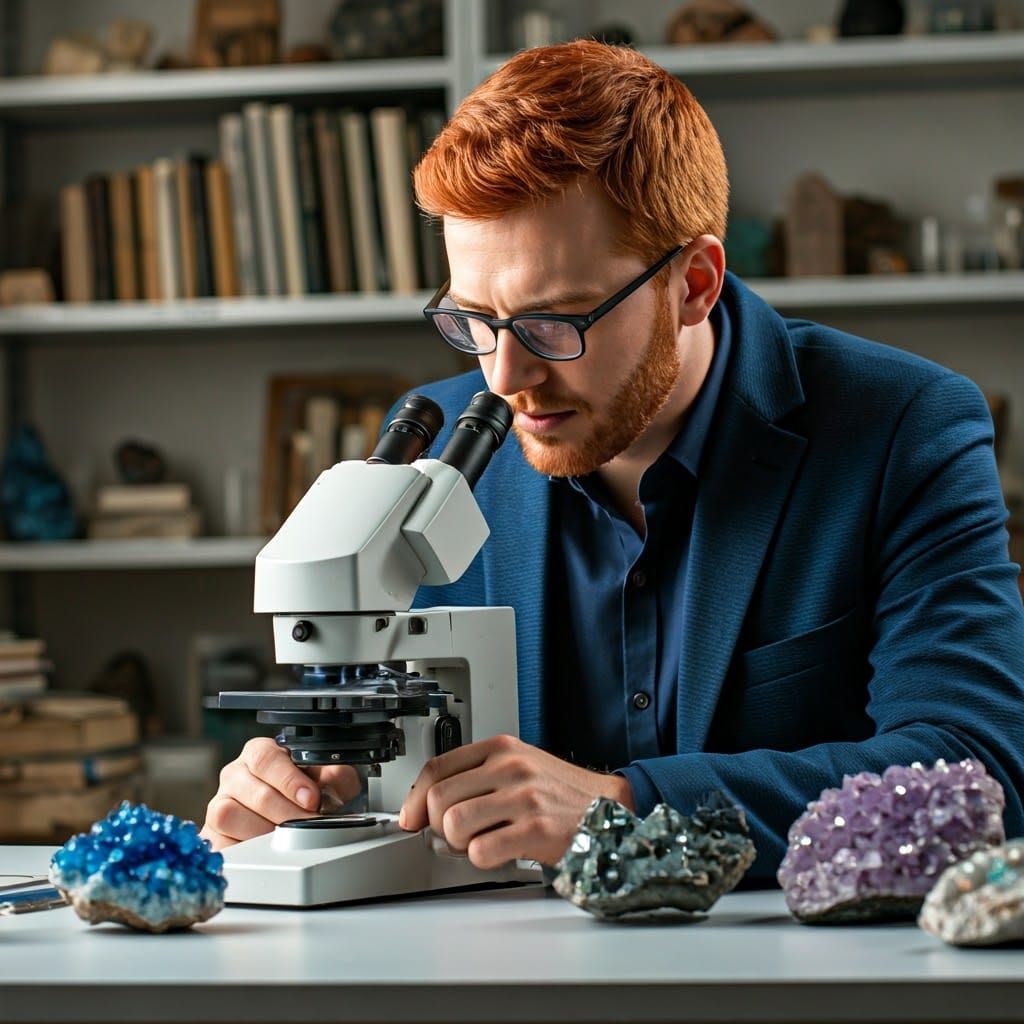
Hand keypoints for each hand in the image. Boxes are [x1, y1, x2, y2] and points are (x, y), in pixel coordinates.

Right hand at [200, 737, 360, 850]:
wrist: (290, 819)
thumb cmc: (305, 793)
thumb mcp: (328, 779)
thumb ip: (335, 775)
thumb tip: (333, 781)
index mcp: (259, 754)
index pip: (265, 758)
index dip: (289, 780)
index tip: (311, 798)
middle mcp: (235, 775)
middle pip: (253, 791)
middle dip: (287, 812)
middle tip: (309, 824)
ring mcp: (219, 804)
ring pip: (230, 815)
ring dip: (264, 831)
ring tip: (288, 838)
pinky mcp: (213, 835)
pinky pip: (220, 842)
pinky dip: (244, 849)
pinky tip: (265, 849)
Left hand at [398, 734, 633, 868]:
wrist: (611, 807)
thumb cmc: (562, 792)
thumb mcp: (520, 766)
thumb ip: (479, 775)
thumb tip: (427, 802)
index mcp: (502, 748)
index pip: (438, 767)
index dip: (415, 798)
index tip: (410, 818)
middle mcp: (511, 767)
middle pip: (439, 799)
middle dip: (438, 825)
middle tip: (454, 835)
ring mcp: (524, 797)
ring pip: (454, 824)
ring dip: (459, 844)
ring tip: (479, 843)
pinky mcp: (536, 830)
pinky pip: (481, 851)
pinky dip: (482, 860)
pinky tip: (500, 853)